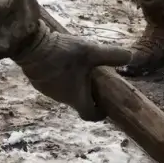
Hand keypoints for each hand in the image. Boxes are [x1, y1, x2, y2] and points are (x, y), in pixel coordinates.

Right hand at [14, 29, 132, 120]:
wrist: (32, 47)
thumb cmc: (63, 54)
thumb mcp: (91, 52)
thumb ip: (111, 55)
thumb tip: (131, 56)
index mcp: (76, 97)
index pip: (90, 115)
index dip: (99, 113)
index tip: (105, 106)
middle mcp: (61, 99)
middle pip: (78, 102)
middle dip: (88, 94)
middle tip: (96, 80)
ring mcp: (48, 91)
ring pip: (65, 93)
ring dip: (73, 84)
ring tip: (80, 68)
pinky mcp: (37, 82)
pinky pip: (53, 84)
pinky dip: (61, 78)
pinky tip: (63, 63)